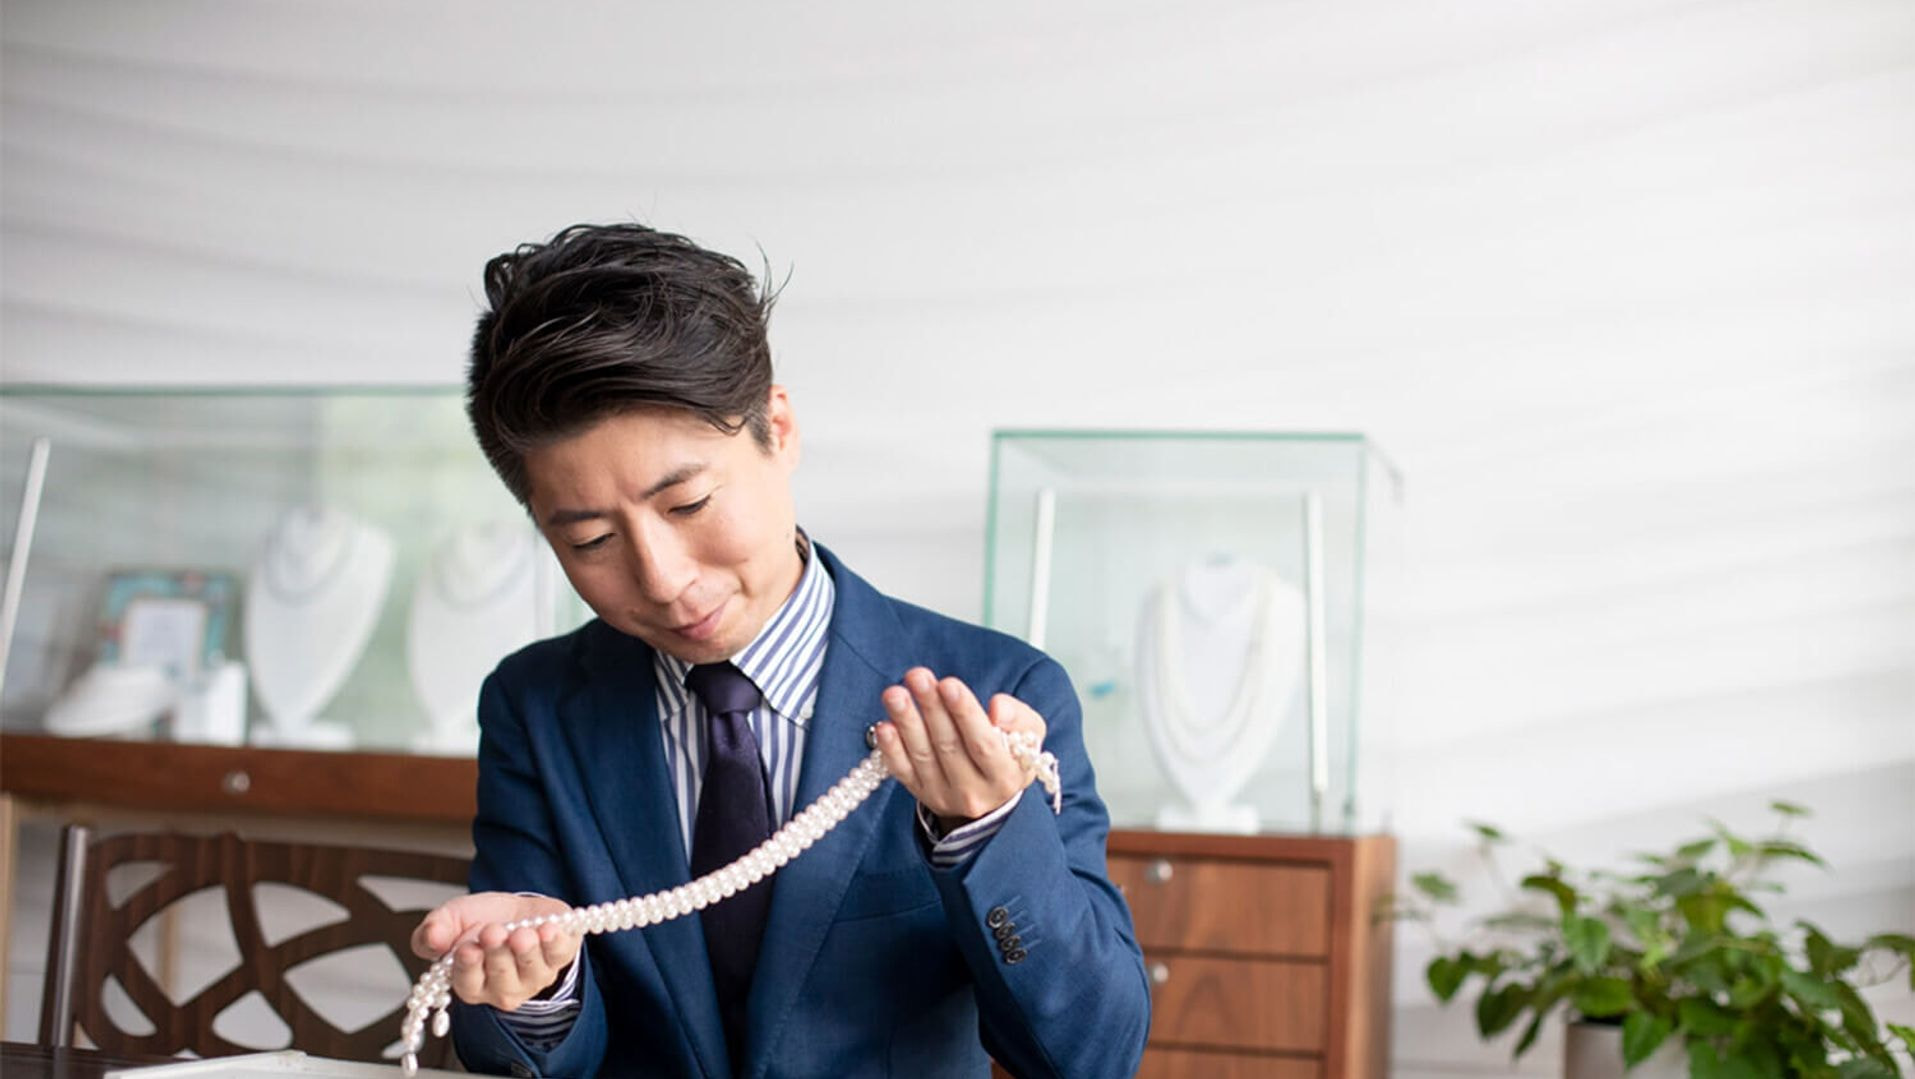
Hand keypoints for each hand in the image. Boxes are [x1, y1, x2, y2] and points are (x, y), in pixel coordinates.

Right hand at [410, 891, 580, 1011]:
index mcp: (473, 983)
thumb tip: (431, 937)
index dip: (468, 968)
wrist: (516, 908)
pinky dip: (555, 943)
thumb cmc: (482, 920)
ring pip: (533, 970)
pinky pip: (560, 956)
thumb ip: (433, 932)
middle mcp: (505, 987)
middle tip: (493, 932)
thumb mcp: (451, 920)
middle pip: (502, 979)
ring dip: (526, 951)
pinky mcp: (559, 957)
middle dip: (498, 954)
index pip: (469, 984)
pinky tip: (547, 930)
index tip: (467, 949)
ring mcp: (535, 976)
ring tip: (520, 932)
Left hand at [874, 667, 1047, 830]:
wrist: (993, 793)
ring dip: (906, 722)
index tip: (948, 684)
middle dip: (931, 708)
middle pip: (949, 747)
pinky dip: (891, 749)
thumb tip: (997, 709)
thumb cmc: (1010, 753)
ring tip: (895, 693)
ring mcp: (945, 795)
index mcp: (1005, 777)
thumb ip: (1018, 717)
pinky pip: (903, 772)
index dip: (965, 714)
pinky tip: (885, 725)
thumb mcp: (1030, 733)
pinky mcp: (922, 794)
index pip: (983, 744)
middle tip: (918, 676)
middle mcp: (974, 792)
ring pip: (922, 756)